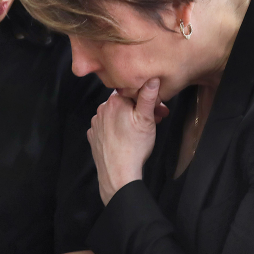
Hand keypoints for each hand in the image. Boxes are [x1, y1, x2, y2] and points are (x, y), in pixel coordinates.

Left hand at [87, 79, 162, 204]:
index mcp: (115, 101)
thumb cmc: (134, 147)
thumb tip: (152, 78)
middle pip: (124, 102)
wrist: (118, 174)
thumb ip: (148, 97)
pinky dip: (116, 129)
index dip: (147, 98)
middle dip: (139, 108)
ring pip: (115, 114)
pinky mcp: (93, 136)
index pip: (132, 90)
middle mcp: (102, 109)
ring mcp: (95, 123)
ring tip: (140, 131)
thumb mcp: (146, 119)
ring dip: (127, 118)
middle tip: (156, 120)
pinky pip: (107, 127)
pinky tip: (125, 138)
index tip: (160, 109)